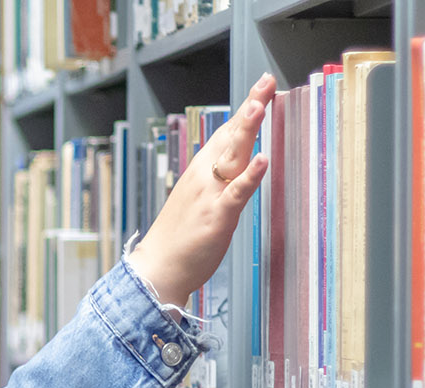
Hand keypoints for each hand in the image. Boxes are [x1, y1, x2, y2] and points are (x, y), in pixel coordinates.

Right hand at [124, 73, 276, 306]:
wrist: (158, 268)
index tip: (263, 86)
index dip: (246, 108)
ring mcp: (210, 194)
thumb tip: (240, 164)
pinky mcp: (217, 215)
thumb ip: (219, 179)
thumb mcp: (200, 199)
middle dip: (250, 107)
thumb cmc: (179, 237)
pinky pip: (236, 192)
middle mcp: (204, 176)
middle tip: (266, 82)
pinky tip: (262, 160)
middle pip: (230, 135)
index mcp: (201, 171)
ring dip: (246, 130)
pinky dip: (250, 175)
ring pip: (232, 156)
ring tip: (260, 106)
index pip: (227, 132)